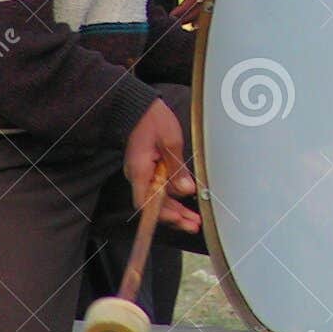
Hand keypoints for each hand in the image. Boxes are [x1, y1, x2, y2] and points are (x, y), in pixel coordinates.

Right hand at [124, 99, 198, 231]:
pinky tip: (186, 202)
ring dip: (176, 209)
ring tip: (194, 219)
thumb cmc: (153, 120)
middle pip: (154, 205)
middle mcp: (138, 176)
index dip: (161, 214)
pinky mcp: (149, 170)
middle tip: (194, 225)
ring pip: (159, 198)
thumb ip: (177, 168)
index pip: (145, 202)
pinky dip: (173, 196)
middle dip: (175, 217)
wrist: (139, 107)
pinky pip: (160, 188)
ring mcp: (143, 174)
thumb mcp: (171, 142)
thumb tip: (186, 190)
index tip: (179, 219)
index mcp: (140, 170)